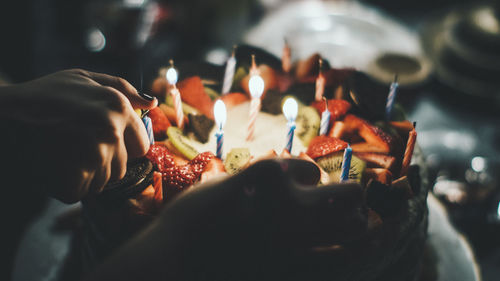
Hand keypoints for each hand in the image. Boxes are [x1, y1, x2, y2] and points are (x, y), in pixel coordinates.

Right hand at [0, 69, 156, 202]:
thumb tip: (151, 103)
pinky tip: (54, 167)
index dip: (124, 150)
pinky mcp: (75, 176)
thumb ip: (122, 88)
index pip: (142, 147)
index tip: (101, 144)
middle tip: (76, 149)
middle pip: (123, 168)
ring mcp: (94, 155)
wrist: (2, 115)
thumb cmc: (42, 95)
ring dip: (86, 176)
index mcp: (119, 107)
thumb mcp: (83, 78)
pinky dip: (69, 186)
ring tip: (63, 155)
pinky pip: (82, 192)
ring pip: (103, 183)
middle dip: (105, 165)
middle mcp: (112, 131)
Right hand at [87, 159, 367, 280]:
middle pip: (348, 194)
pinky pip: (339, 263)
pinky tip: (351, 252)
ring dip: (358, 226)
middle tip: (349, 200)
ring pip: (354, 229)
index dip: (308, 175)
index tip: (304, 183)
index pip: (309, 168)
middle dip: (352, 195)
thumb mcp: (217, 186)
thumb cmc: (188, 221)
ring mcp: (296, 240)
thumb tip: (272, 178)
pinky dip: (351, 255)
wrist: (173, 263)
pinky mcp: (292, 271)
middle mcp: (290, 204)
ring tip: (357, 227)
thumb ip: (250, 178)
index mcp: (268, 175)